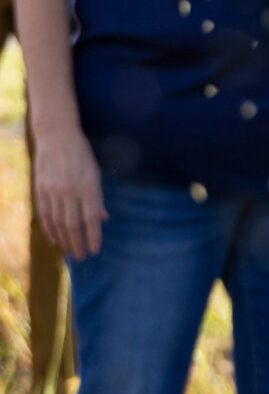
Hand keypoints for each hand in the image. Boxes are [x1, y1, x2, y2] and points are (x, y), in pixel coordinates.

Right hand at [33, 130, 105, 260]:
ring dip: (64, 239)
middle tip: (82, 256)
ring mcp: (53, 190)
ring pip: (57, 222)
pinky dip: (49, 228)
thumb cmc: (82, 154)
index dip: (93, 236)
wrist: (56, 136)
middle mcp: (70, 190)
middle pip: (73, 224)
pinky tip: (54, 238)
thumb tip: (102, 219)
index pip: (91, 218)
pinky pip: (44, 214)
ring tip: (69, 251)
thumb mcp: (96, 173)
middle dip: (77, 243)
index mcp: (88, 186)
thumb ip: (98, 198)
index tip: (95, 250)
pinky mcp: (40, 189)